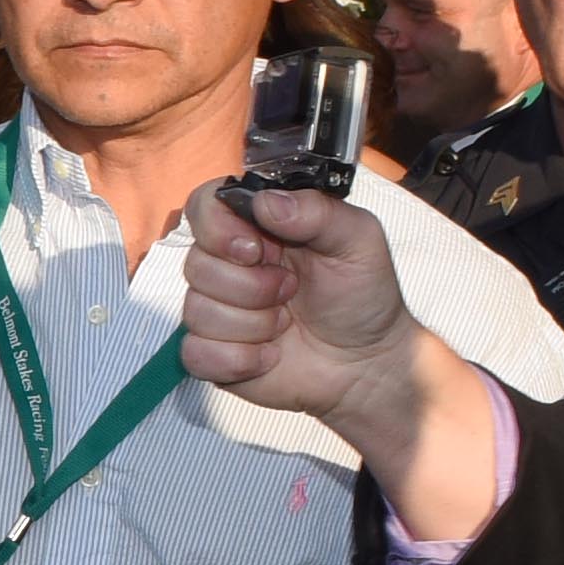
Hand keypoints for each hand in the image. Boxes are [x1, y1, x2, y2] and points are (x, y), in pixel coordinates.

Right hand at [167, 180, 431, 450]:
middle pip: (197, 263)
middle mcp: (228, 265)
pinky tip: (269, 357)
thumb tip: (265, 202)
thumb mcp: (357, 240)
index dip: (217, 227)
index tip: (254, 249)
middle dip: (251, 285)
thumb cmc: (363, 296)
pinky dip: (239, 359)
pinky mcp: (212, 354)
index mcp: (257, 228)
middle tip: (291, 290)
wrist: (367, 362)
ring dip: (253, 324)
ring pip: (197, 311)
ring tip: (286, 323)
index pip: (204, 206)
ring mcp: (217, 311)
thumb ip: (317, 211)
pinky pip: (198, 353)